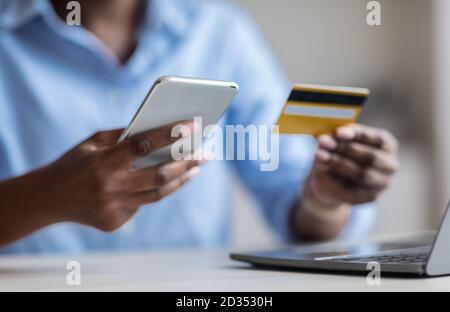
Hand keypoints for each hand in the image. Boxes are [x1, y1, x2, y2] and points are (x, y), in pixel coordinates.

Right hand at [40, 121, 203, 231]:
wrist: (48, 198)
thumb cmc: (74, 162)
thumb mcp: (93, 142)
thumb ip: (124, 135)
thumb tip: (160, 129)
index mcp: (103, 161)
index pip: (144, 144)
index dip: (170, 134)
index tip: (193, 125)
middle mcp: (110, 187)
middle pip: (161, 174)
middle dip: (188, 161)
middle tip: (207, 152)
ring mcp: (114, 208)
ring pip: (159, 193)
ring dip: (182, 178)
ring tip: (198, 166)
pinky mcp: (115, 222)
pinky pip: (143, 203)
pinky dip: (158, 190)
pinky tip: (172, 179)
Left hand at [306, 124, 398, 207]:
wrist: (332, 181)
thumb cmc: (339, 153)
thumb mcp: (339, 141)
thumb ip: (336, 139)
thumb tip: (324, 140)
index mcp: (387, 146)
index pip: (378, 139)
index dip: (359, 135)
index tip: (338, 132)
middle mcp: (390, 166)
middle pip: (371, 157)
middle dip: (345, 148)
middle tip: (324, 142)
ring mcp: (381, 184)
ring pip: (361, 174)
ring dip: (338, 163)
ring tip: (319, 154)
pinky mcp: (369, 197)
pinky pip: (353, 188)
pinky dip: (335, 178)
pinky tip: (322, 169)